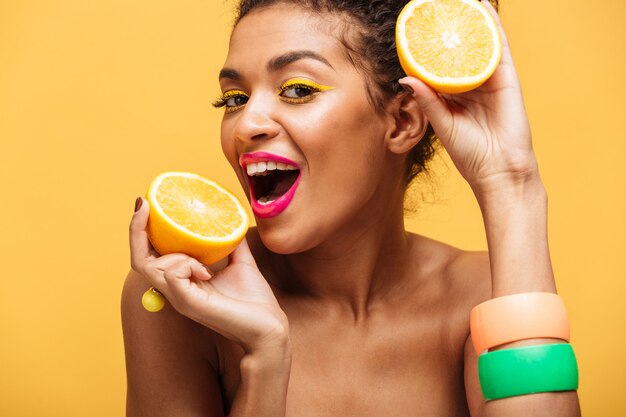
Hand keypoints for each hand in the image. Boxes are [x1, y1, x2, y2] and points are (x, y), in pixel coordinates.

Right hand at [129, 198, 289, 353]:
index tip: (147, 204)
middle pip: (139, 260)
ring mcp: (179, 298)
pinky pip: (171, 275)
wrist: (269, 328)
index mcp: (183, 281)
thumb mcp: (240, 261)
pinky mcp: (188, 303)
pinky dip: (186, 264)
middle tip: (145, 206)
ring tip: (203, 262)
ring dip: (176, 253)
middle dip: (136, 231)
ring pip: (152, 266)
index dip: (142, 231)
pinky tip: (208, 271)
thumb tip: (232, 218)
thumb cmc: (254, 301)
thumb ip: (231, 241)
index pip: (150, 255)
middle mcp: (175, 290)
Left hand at [400, 1, 536, 195]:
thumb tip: (405, 78)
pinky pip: (498, 48)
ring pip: (478, 46)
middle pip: (458, 53)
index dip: (429, 51)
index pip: (438, 68)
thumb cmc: (469, 153)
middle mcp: (471, 86)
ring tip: (458, 2)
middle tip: (436, 10)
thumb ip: (427, 99)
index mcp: (453, 97)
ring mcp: (489, 80)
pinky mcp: (506, 79)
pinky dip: (491, 27)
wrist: (498, 170)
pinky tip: (482, 9)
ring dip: (469, 23)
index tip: (416, 33)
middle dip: (448, 32)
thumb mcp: (441, 123)